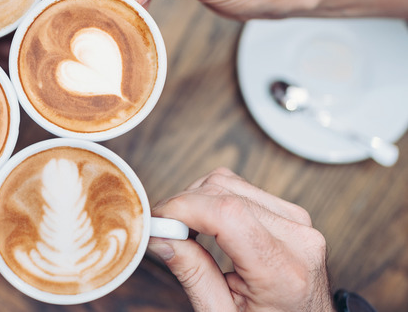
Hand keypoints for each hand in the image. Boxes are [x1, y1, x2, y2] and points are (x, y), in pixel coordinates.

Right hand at [147, 168, 333, 311]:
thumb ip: (192, 273)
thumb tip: (159, 236)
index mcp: (283, 272)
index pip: (226, 214)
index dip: (181, 209)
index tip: (155, 221)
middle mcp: (298, 239)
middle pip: (223, 192)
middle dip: (182, 205)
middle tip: (162, 230)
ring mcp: (299, 222)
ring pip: (229, 182)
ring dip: (197, 200)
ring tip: (184, 230)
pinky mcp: (292, 214)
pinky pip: (242, 188)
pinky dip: (215, 200)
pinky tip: (206, 224)